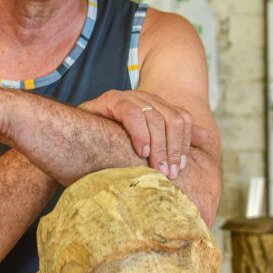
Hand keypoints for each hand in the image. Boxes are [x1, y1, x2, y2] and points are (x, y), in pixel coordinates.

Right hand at [79, 90, 205, 178]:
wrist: (68, 137)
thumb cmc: (107, 146)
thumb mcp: (143, 145)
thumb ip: (171, 139)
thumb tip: (204, 137)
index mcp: (155, 106)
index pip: (182, 119)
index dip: (184, 144)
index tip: (180, 169)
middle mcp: (144, 98)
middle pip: (172, 119)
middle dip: (173, 149)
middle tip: (169, 175)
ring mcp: (127, 97)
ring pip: (156, 117)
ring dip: (159, 146)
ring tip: (156, 169)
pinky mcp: (110, 100)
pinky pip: (132, 114)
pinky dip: (140, 134)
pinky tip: (140, 152)